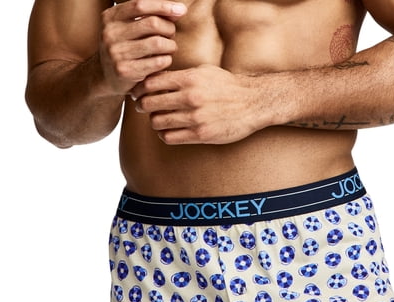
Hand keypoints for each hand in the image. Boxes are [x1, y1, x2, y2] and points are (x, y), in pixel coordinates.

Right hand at [99, 0, 186, 95]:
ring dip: (170, 46)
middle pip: (152, 23)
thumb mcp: (129, 28)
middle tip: (171, 35)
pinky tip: (165, 61)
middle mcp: (110, 33)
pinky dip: (167, 60)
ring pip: (158, 43)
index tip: (181, 10)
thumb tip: (179, 10)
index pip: (140, 5)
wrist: (106, 77)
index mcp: (111, 17)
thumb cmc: (125, 49)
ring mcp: (116, 53)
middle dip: (169, 28)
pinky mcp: (125, 71)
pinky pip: (157, 62)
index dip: (163, 6)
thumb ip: (149, 17)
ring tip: (170, 48)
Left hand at [130, 64, 268, 143]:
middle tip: (145, 107)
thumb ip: (180, 75)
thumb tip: (155, 78)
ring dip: (155, 121)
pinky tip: (170, 130)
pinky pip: (170, 137)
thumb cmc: (227, 86)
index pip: (151, 83)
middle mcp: (190, 98)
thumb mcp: (204, 72)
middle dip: (144, 105)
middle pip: (150, 103)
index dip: (140, 89)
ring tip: (160, 119)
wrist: (253, 103)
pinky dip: (165, 134)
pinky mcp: (201, 135)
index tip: (140, 93)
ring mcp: (195, 118)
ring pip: (157, 122)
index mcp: (189, 79)